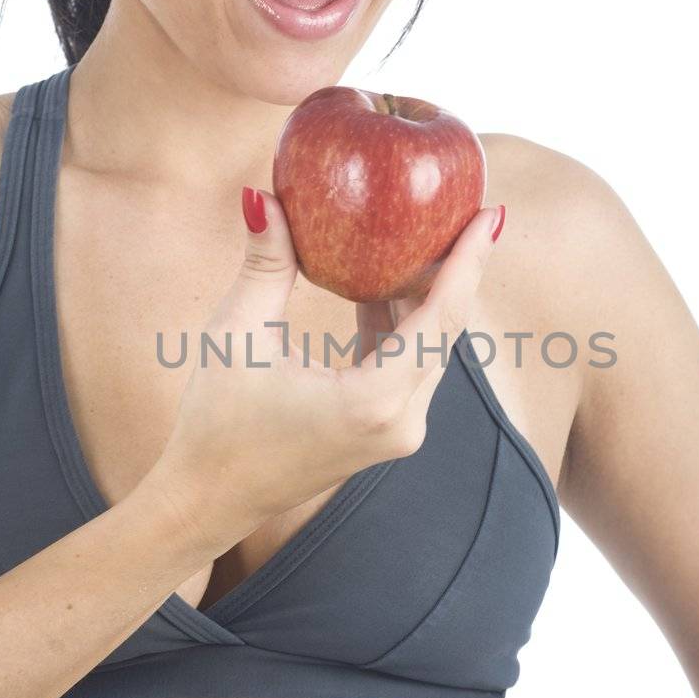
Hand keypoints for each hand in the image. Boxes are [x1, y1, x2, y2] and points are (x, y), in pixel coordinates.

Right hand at [144, 186, 502, 561]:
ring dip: (428, 295)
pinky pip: (409, 366)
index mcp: (373, 400)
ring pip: (431, 349)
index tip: (491, 214)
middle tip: (465, 210)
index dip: (468, 260)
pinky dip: (402, 323)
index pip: (441, 316)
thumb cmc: (214, 424)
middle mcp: (400, 421)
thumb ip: (264, 265)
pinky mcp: (384, 433)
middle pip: (447, 330)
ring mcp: (397, 432)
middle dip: (458, 269)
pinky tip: (383, 284)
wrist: (207, 502)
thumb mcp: (236, 335)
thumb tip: (264, 195)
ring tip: (427, 236)